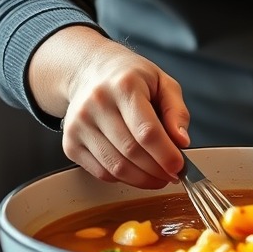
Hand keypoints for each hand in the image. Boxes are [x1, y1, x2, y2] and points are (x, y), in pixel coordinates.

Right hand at [58, 38, 191, 188]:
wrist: (91, 72)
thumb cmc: (130, 78)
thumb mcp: (162, 82)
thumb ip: (176, 111)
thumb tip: (181, 141)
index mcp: (125, 85)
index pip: (147, 131)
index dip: (165, 154)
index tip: (179, 167)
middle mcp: (98, 103)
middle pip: (131, 151)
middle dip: (157, 170)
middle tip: (172, 174)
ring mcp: (80, 125)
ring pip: (116, 167)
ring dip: (142, 179)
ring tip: (158, 177)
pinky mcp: (70, 143)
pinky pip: (100, 172)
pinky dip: (122, 178)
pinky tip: (136, 172)